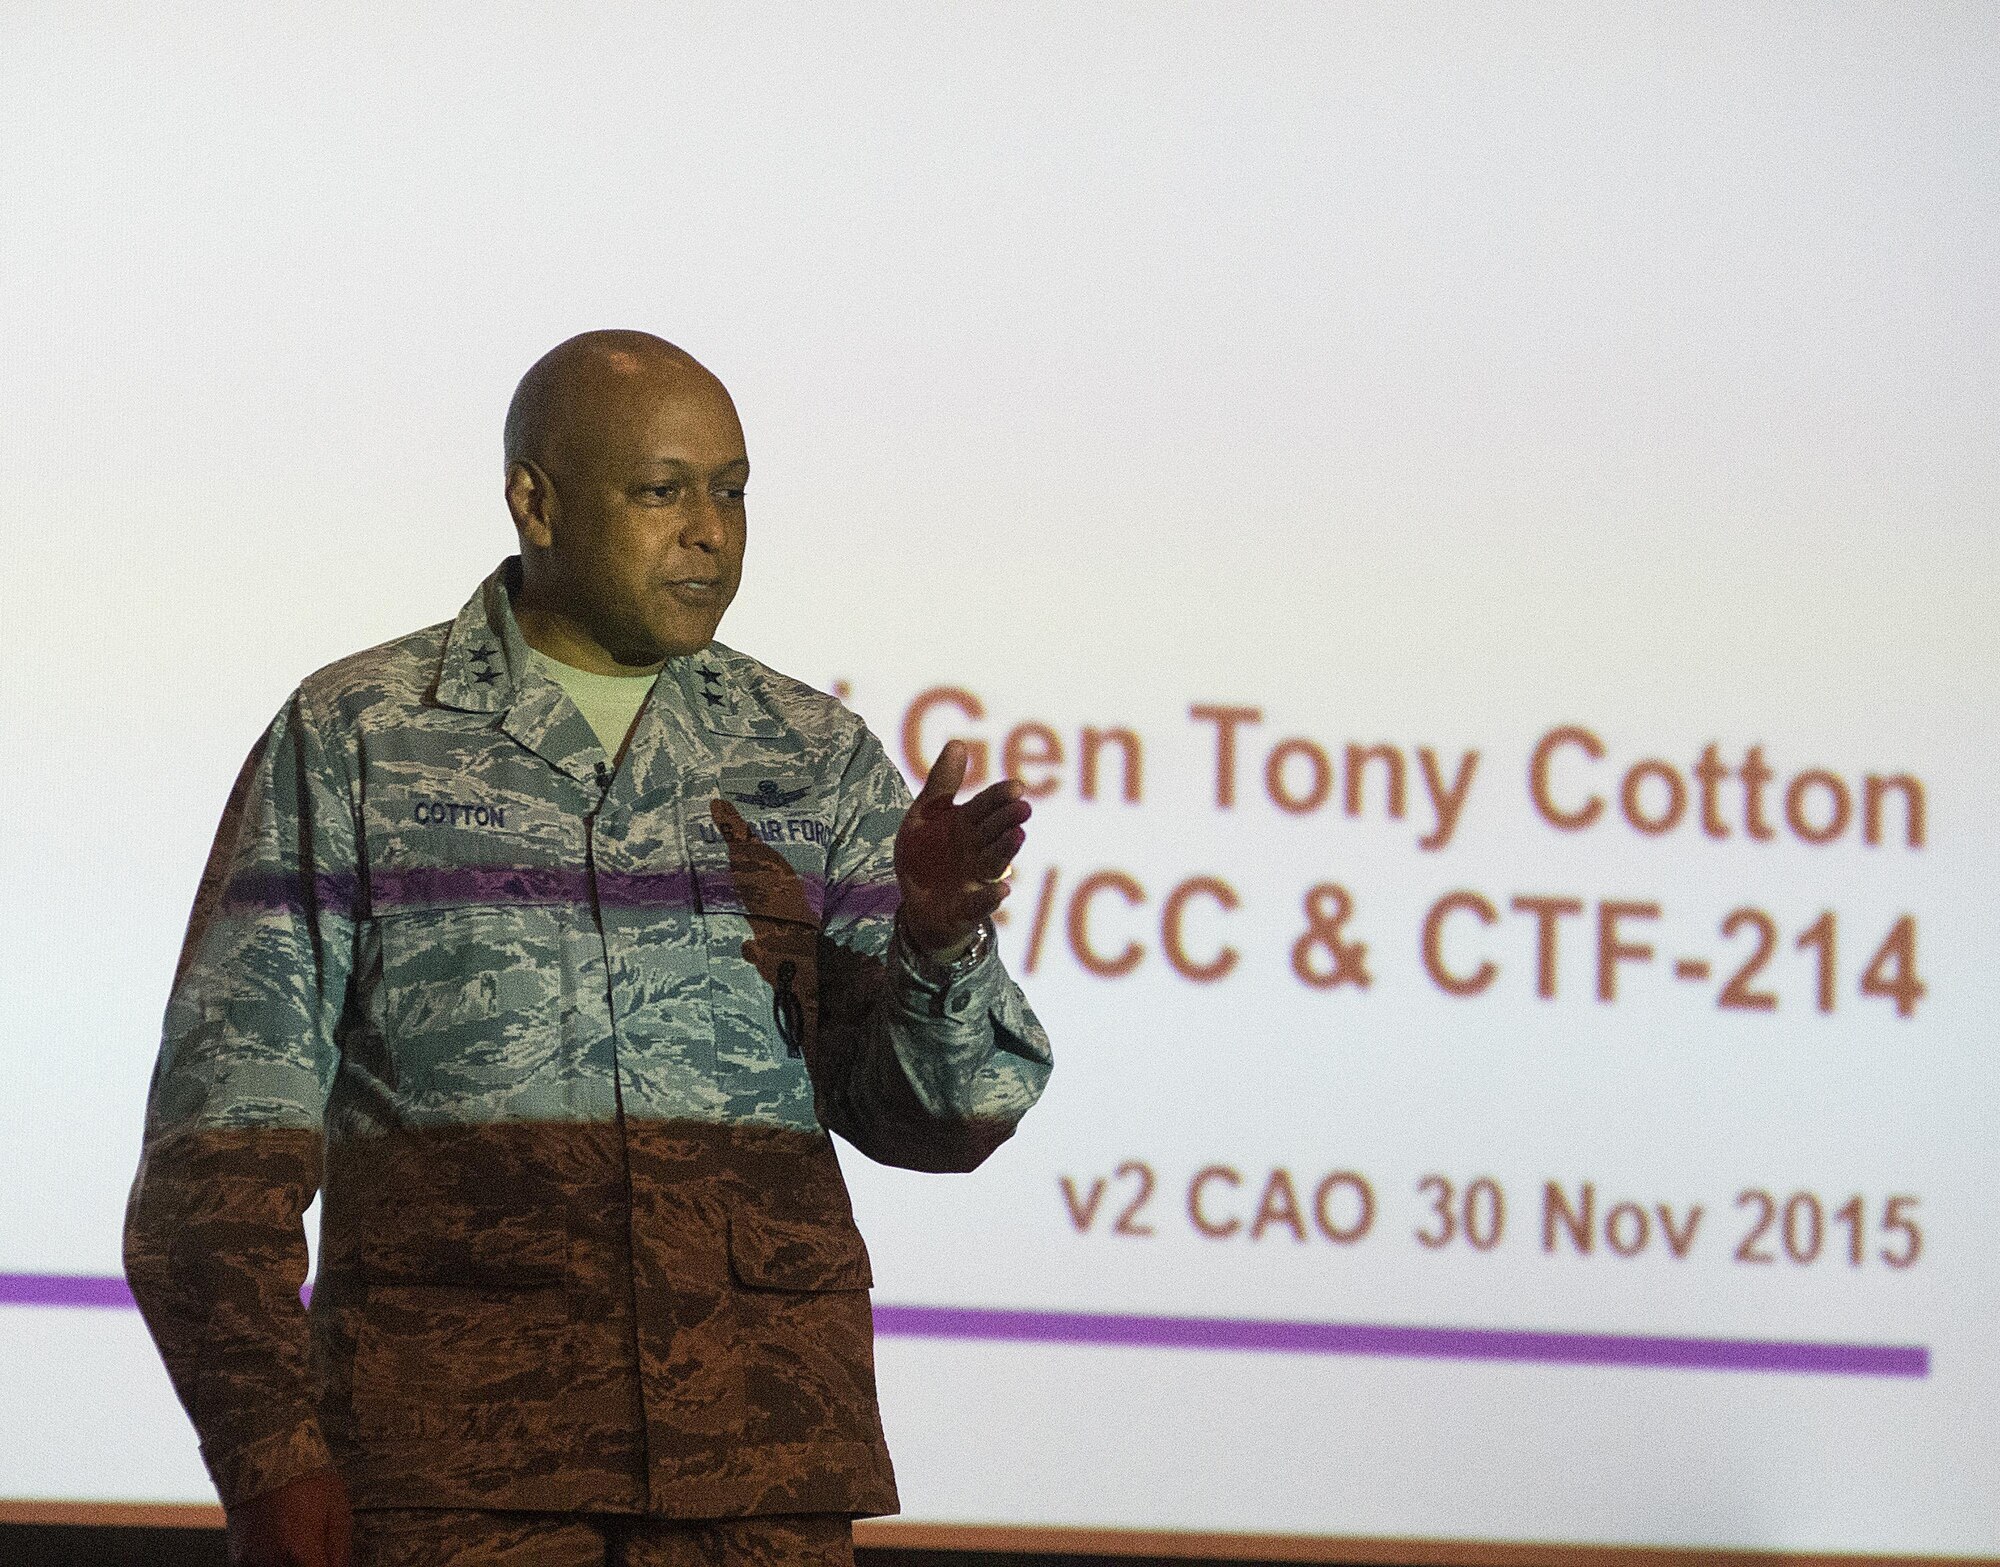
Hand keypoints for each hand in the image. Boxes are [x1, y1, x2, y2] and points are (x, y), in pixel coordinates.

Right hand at [226, 1467, 350, 1566]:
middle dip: (311, 1564)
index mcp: (299, 1551)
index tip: (331, 1562)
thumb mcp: (337, 1509)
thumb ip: (340, 1550)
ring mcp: (250, 1561)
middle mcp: (271, 1562)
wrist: (264, 1455)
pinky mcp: (237, 1558)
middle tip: (316, 1551)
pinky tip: (281, 1547)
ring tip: (297, 1544)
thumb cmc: (305, 1477)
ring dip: (291, 1564)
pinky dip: (273, 1563)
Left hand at [894, 739, 1031, 957]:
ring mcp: (975, 879)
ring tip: (1017, 836)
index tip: (1016, 787)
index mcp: (967, 826)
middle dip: (1007, 821)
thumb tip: (958, 742)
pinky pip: (980, 903)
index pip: (987, 807)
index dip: (1000, 798)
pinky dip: (990, 897)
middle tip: (1022, 808)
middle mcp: (977, 850)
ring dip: (1006, 851)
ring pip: (993, 863)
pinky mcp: (967, 908)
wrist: (916, 903)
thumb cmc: (925, 855)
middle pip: (994, 833)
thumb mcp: (925, 816)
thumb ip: (942, 784)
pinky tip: (1003, 890)